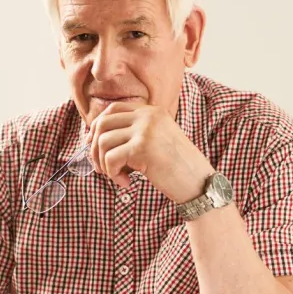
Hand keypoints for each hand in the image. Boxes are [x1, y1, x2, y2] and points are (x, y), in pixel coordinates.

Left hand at [84, 102, 213, 202]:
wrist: (199, 182)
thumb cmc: (177, 167)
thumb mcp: (156, 142)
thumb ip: (133, 134)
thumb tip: (95, 139)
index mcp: (151, 111)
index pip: (112, 109)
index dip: (97, 128)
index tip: (94, 147)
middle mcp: (148, 116)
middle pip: (102, 123)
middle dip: (94, 147)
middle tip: (101, 168)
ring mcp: (145, 130)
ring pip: (103, 141)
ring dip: (103, 164)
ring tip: (117, 177)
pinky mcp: (141, 147)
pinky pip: (110, 158)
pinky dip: (112, 174)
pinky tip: (126, 183)